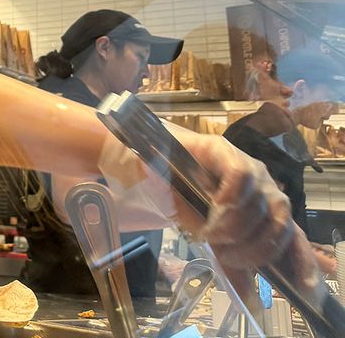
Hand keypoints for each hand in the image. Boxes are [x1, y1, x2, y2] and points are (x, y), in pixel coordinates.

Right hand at [98, 125, 313, 279]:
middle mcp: (264, 186)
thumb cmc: (177, 195)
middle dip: (254, 248)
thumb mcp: (207, 234)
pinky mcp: (224, 150)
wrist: (143, 164)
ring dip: (239, 227)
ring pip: (263, 203)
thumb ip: (228, 260)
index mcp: (264, 208)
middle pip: (280, 222)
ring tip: (212, 235)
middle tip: (224, 256)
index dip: (302, 258)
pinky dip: (231, 198)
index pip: (293, 234)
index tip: (303, 285)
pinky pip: (240, 177)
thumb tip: (246, 296)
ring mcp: (246, 166)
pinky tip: (214, 208)